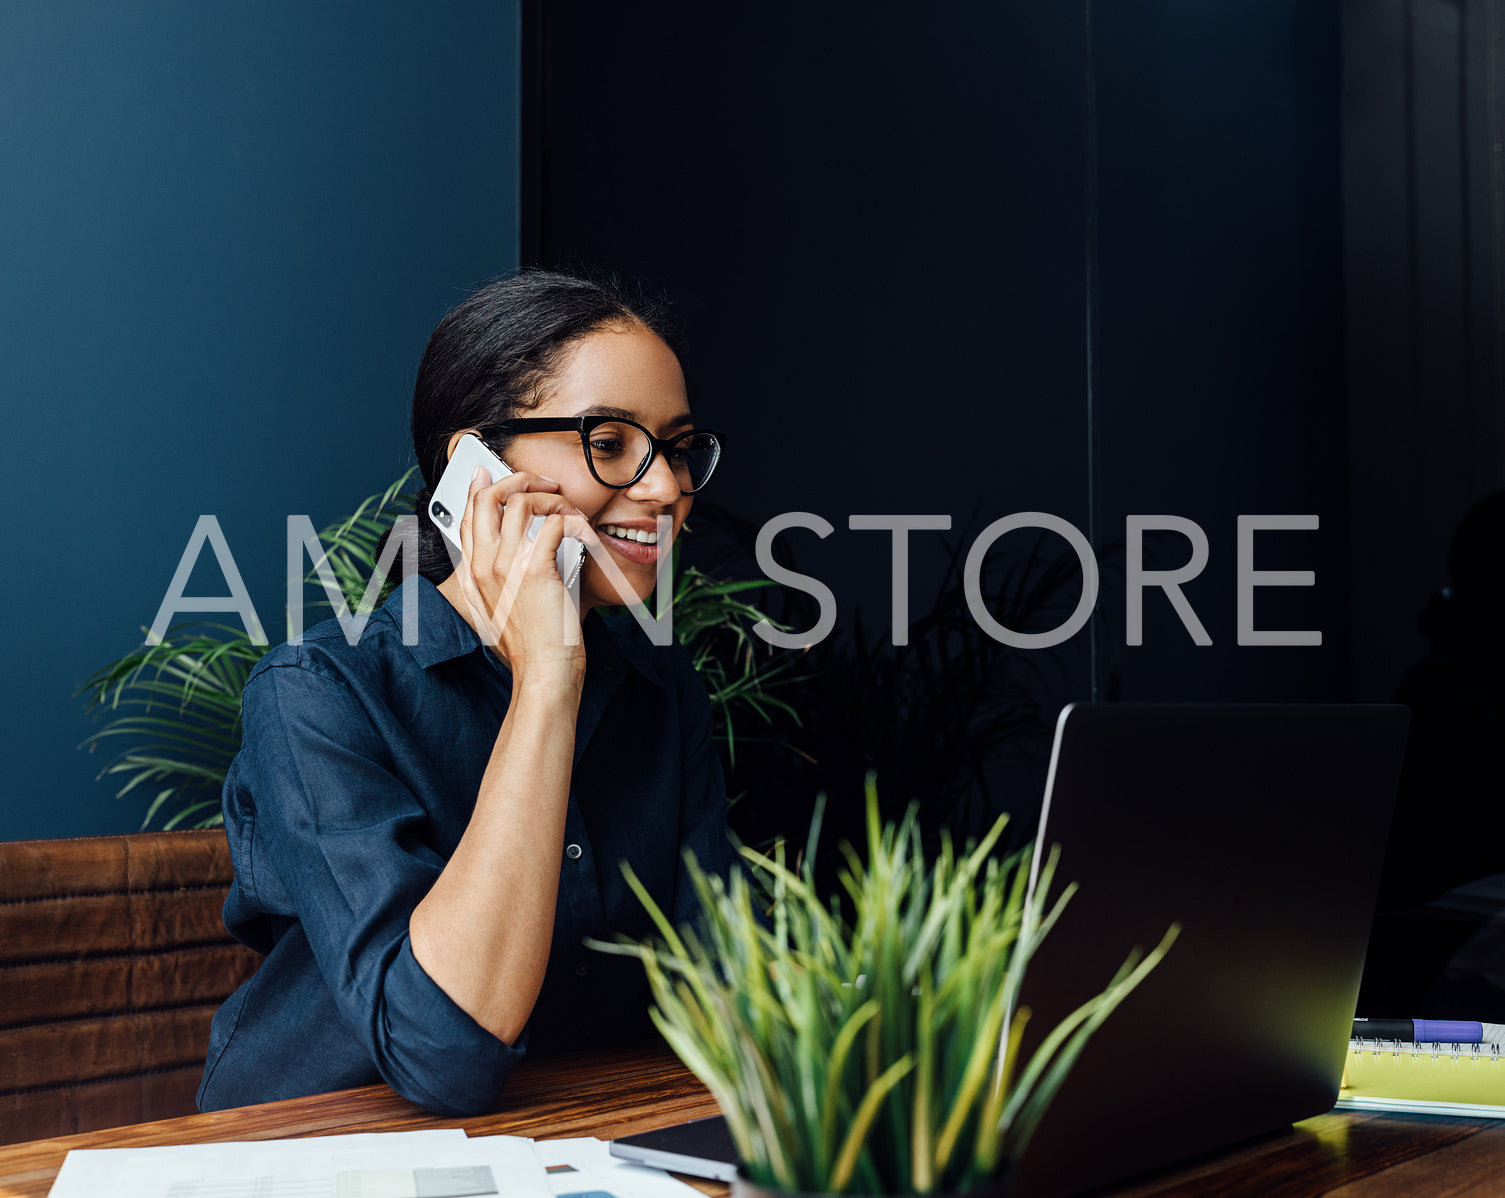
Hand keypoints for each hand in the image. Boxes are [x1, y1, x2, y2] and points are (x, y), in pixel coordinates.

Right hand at [452, 466, 599, 685]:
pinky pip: (556, 523)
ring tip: (568, 511)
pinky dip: (575, 520)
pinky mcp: (536, 569)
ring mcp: (507, 564)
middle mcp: (485, 564)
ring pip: (522, 502)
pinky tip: (584, 531)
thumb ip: (495, 583)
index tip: (488, 473)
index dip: (478, 489)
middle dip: (517, 480)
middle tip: (544, 485)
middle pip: (487, 498)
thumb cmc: (529, 648)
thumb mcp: (496, 613)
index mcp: (474, 572)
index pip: (467, 515)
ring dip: (551, 499)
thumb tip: (510, 558)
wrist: (542, 672)